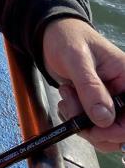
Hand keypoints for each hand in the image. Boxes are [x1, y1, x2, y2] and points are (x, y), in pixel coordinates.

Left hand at [42, 17, 124, 151]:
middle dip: (93, 127)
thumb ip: (90, 87)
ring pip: (103, 132)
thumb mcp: (76, 58)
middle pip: (120, 130)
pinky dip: (74, 120)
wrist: (50, 35)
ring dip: (80, 121)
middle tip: (71, 108)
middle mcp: (122, 92)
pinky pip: (90, 127)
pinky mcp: (95, 106)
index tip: (94, 128)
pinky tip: (66, 100)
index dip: (118, 130)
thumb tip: (103, 118)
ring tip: (67, 96)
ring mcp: (109, 101)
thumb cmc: (67, 38)